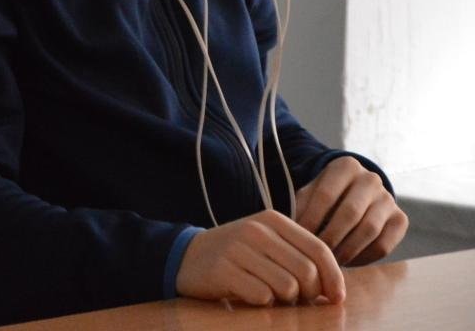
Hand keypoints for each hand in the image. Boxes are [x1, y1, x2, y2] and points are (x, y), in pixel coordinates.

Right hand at [175, 209, 345, 305]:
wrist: (188, 256)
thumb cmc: (239, 255)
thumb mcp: (268, 243)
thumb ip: (299, 255)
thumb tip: (335, 289)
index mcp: (273, 220)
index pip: (319, 249)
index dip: (334, 277)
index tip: (336, 298)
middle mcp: (256, 230)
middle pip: (307, 272)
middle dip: (310, 294)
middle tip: (298, 299)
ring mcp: (237, 248)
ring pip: (287, 287)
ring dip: (286, 300)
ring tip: (272, 295)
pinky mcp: (222, 269)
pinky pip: (262, 296)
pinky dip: (262, 303)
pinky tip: (250, 295)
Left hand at [296, 156, 408, 264]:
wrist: (357, 193)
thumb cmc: (326, 194)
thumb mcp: (311, 192)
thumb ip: (302, 206)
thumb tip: (293, 231)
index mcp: (345, 166)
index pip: (326, 194)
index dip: (311, 219)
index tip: (300, 237)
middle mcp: (371, 179)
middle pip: (350, 212)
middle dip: (330, 237)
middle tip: (316, 254)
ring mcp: (389, 199)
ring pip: (369, 230)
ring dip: (347, 250)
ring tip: (329, 261)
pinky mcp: (400, 220)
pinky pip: (383, 245)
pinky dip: (364, 257)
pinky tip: (347, 262)